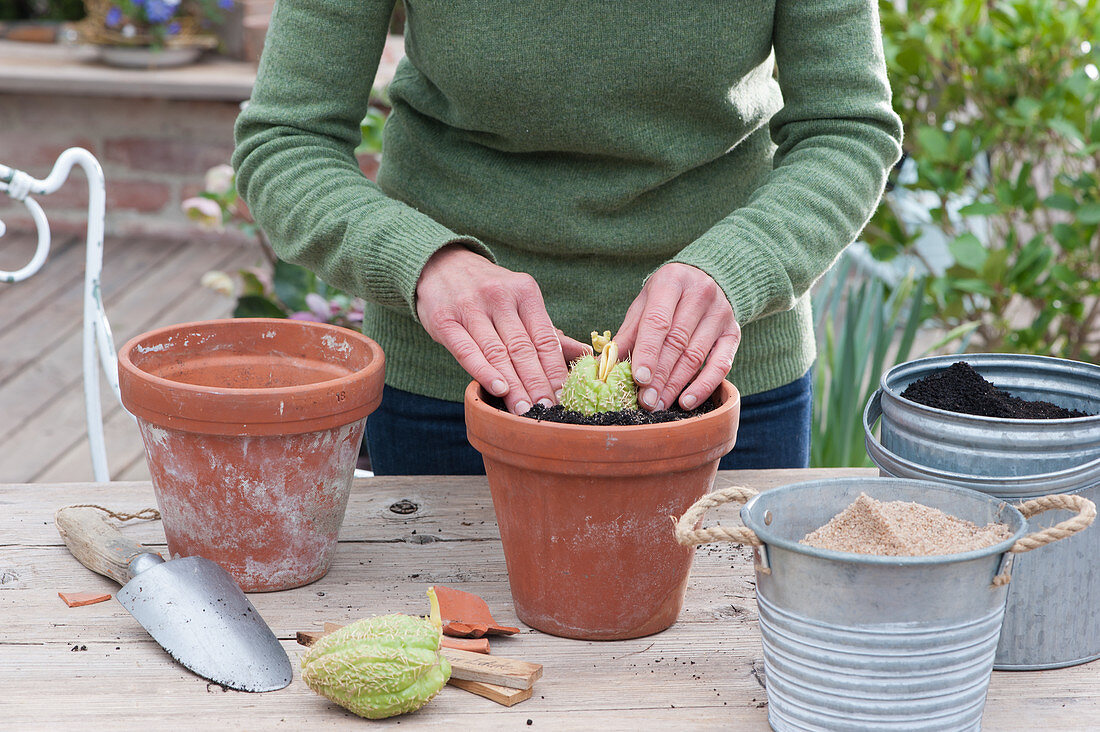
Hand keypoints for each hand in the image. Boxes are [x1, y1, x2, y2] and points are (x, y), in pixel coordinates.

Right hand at [416, 245, 589, 413]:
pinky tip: (498, 389)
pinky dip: (484, 372)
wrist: (441, 265)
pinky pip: (467, 350)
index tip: (565, 396)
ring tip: (524, 410)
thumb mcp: (520, 300)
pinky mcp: (444, 319)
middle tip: (547, 410)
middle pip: (523, 349)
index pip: (545, 338)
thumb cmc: (488, 291)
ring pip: (497, 353)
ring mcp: (470, 307)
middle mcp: (499, 296)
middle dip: (537, 383)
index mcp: (524, 291)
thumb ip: (547, 330)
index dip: (556, 370)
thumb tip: (585, 355)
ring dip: (513, 385)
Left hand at [615, 263, 740, 410]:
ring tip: (658, 404)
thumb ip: (628, 332)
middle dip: (659, 376)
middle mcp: (701, 293)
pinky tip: (686, 402)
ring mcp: (721, 313)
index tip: (638, 379)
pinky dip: (703, 386)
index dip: (647, 352)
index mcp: (672, 280)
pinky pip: (721, 365)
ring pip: (695, 356)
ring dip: (675, 385)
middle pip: (677, 342)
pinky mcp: (734, 332)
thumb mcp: (644, 304)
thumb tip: (606, 364)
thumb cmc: (666, 296)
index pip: (658, 321)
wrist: (706, 278)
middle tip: (645, 401)